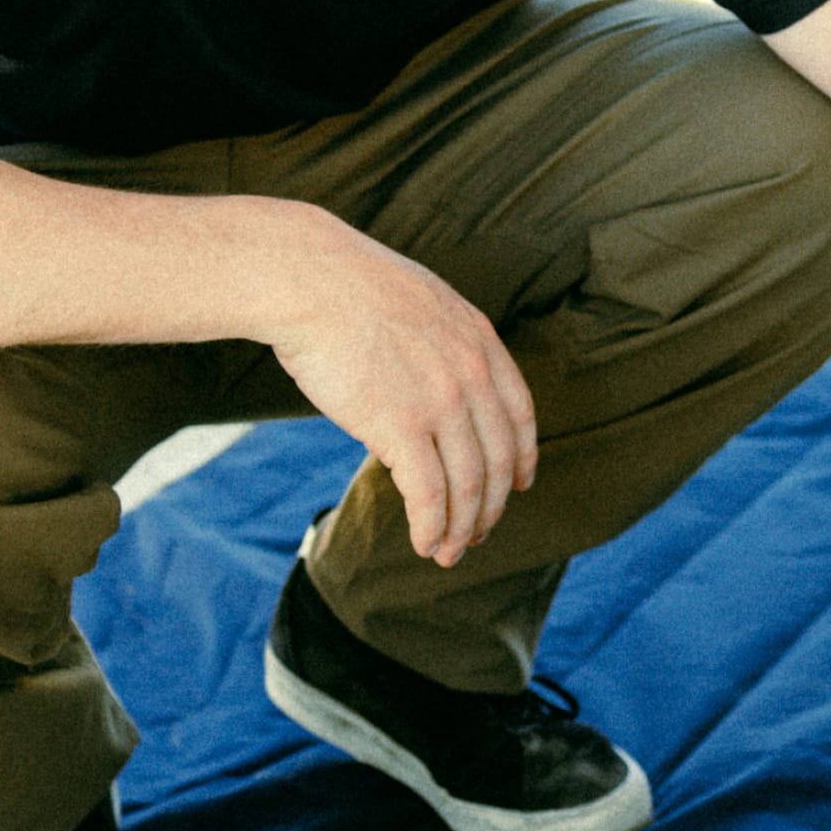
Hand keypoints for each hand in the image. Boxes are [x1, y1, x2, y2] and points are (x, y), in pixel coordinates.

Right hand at [260, 212, 536, 565]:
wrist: (307, 278)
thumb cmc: (344, 285)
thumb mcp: (418, 301)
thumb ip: (438, 342)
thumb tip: (427, 377)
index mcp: (479, 339)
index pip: (520, 412)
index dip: (523, 455)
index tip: (521, 483)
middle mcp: (471, 373)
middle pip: (499, 457)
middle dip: (491, 505)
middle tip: (478, 534)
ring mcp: (440, 401)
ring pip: (469, 483)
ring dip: (461, 527)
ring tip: (449, 552)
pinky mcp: (401, 426)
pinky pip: (429, 494)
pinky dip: (431, 527)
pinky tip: (424, 545)